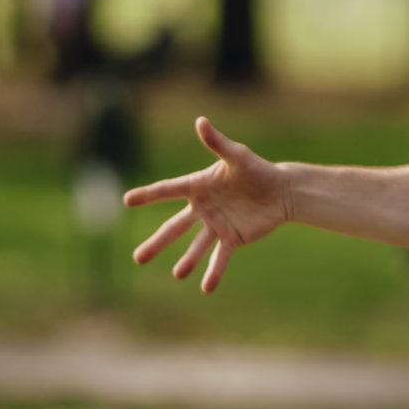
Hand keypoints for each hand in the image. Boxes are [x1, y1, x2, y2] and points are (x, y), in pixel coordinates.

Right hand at [123, 116, 288, 292]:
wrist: (281, 191)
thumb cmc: (258, 169)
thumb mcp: (238, 155)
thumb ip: (217, 143)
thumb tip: (201, 121)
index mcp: (198, 186)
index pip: (168, 191)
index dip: (148, 195)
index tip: (127, 200)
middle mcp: (202, 208)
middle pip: (174, 228)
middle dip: (156, 243)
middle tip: (137, 258)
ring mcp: (215, 225)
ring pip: (195, 246)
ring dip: (187, 261)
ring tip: (177, 274)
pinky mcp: (232, 238)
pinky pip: (220, 257)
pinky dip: (214, 272)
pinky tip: (206, 286)